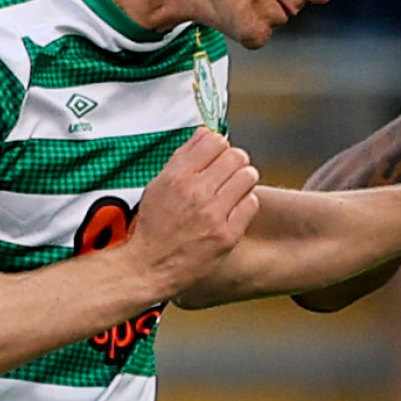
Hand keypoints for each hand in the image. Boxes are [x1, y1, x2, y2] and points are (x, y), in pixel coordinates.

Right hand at [128, 130, 261, 294]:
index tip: (217, 156)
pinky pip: (251, 203)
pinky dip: (245, 204)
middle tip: (229, 173)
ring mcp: (213, 214)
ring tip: (233, 190)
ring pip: (248, 176)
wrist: (149, 266)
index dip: (219, 146)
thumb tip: (206, 133)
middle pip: (236, 156)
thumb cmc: (154, 225)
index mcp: (177, 177)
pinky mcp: (226, 235)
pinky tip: (234, 210)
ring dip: (244, 180)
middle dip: (235, 161)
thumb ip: (184, 157)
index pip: (214, 140)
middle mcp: (196, 193)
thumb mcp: (158, 185)